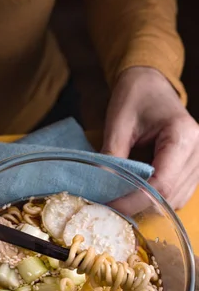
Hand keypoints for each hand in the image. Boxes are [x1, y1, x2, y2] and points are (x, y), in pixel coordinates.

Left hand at [102, 67, 198, 208]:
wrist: (150, 83)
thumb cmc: (135, 96)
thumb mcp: (118, 123)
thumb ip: (112, 156)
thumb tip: (101, 188)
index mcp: (182, 135)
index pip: (162, 183)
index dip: (135, 200)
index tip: (110, 207)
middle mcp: (198, 150)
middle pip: (170, 195)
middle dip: (138, 204)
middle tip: (109, 205)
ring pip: (175, 199)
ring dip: (147, 203)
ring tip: (120, 198)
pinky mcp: (193, 167)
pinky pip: (176, 193)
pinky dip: (155, 197)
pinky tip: (135, 190)